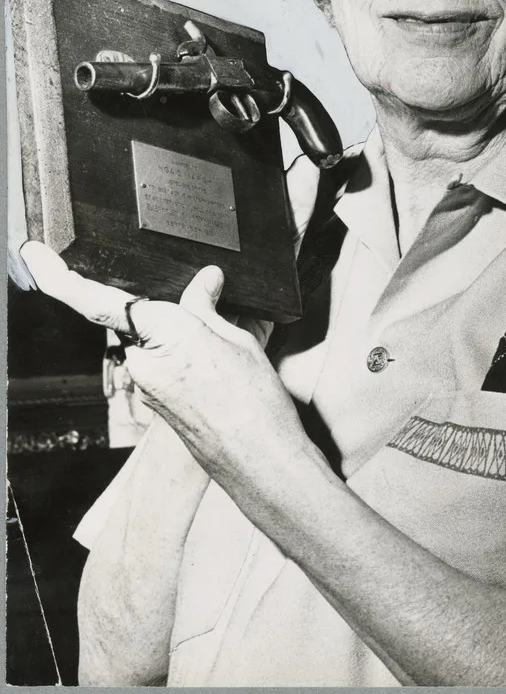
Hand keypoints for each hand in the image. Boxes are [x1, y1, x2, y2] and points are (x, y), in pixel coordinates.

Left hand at [20, 242, 317, 516]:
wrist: (259, 463)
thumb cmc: (254, 406)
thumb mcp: (238, 341)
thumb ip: (208, 307)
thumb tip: (205, 281)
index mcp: (164, 336)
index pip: (99, 302)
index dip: (61, 279)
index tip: (34, 255)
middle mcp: (144, 363)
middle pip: (135, 316)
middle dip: (166, 307)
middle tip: (210, 320)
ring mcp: (147, 386)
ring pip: (151, 339)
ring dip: (181, 335)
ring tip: (226, 355)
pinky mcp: (156, 402)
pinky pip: (162, 362)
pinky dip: (185, 355)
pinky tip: (220, 369)